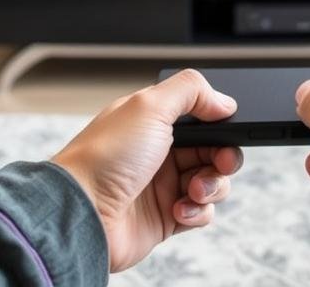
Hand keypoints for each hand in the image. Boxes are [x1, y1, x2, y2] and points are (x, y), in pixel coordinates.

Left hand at [52, 69, 242, 271]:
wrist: (81, 214)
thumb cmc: (105, 158)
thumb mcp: (150, 106)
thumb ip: (192, 91)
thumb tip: (224, 102)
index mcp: (154, 120)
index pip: (201, 116)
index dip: (219, 123)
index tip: (227, 129)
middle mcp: (161, 151)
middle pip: (214, 149)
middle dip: (224, 156)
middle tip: (219, 162)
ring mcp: (163, 185)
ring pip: (212, 181)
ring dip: (212, 186)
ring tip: (192, 190)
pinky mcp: (166, 218)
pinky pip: (201, 213)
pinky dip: (198, 212)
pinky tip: (179, 210)